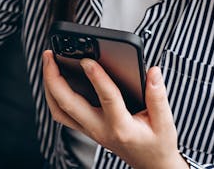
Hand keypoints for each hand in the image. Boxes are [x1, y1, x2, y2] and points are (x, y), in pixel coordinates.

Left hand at [42, 50, 188, 168]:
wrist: (150, 165)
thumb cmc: (157, 144)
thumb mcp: (165, 122)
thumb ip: (158, 96)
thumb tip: (152, 71)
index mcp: (121, 127)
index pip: (107, 98)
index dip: (97, 77)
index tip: (87, 59)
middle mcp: (100, 129)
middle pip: (67, 104)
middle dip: (54, 77)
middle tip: (49, 54)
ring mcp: (89, 130)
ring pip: (59, 109)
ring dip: (49, 85)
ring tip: (48, 62)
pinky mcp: (85, 129)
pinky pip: (61, 113)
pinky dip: (53, 95)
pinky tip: (54, 79)